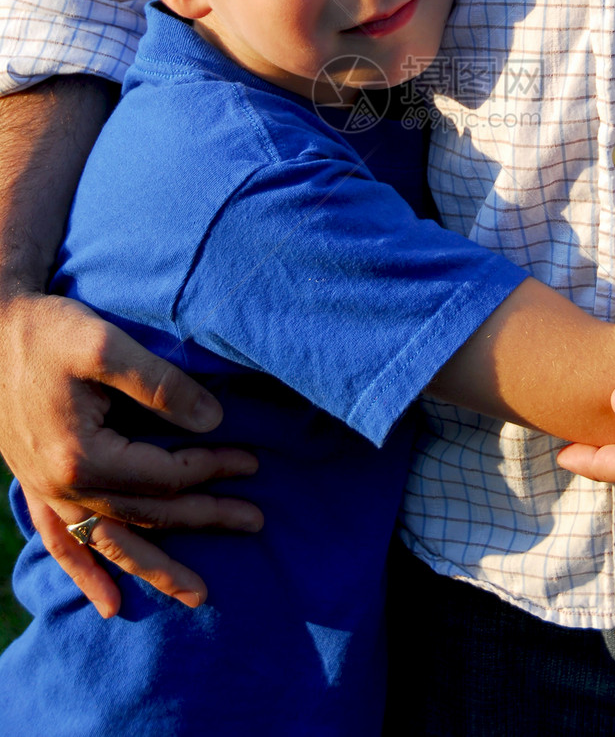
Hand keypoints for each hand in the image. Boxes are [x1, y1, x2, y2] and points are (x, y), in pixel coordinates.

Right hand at [0, 291, 262, 617]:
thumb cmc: (49, 332)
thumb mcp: (105, 344)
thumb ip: (160, 384)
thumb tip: (212, 420)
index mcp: (83, 456)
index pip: (165, 476)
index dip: (212, 470)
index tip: (252, 462)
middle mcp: (63, 487)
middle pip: (147, 515)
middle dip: (205, 518)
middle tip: (255, 521)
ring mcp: (48, 492)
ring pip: (111, 542)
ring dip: (155, 569)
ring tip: (197, 595)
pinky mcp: (37, 486)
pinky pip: (62, 543)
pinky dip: (85, 574)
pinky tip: (108, 603)